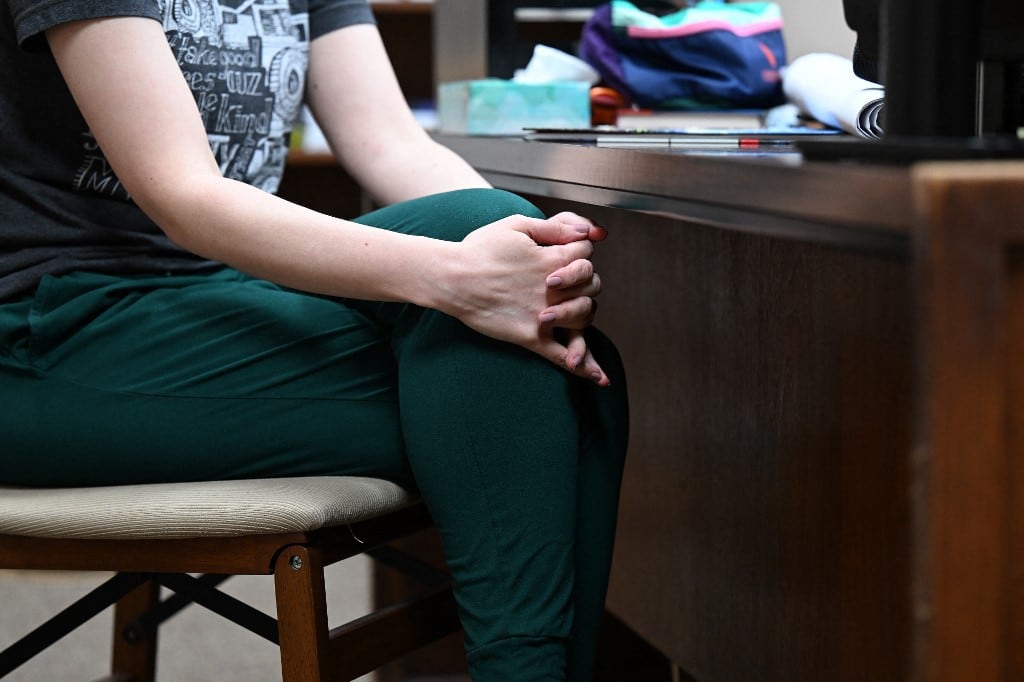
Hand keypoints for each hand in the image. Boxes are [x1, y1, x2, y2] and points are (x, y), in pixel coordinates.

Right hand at [447, 212, 609, 384]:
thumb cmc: (479, 249)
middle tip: (565, 281)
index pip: (587, 254)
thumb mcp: (516, 225)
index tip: (565, 253)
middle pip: (593, 284)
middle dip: (585, 280)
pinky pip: (562, 356)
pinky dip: (583, 367)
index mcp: (552, 259)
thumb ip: (555, 227)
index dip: (580, 251)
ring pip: (585, 316)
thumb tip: (587, 232)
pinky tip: (600, 378)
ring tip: (572, 310)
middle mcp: (554, 289)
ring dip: (584, 311)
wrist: (452, 279)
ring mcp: (544, 316)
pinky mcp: (531, 338)